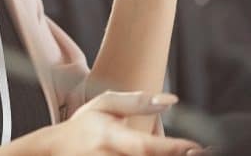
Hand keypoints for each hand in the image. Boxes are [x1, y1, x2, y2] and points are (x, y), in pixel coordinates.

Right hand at [0, 91, 204, 155]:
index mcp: (109, 137)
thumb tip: (171, 100)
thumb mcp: (103, 105)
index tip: (195, 147)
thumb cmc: (82, 127)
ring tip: (189, 154)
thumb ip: (136, 102)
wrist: (50, 151)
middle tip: (200, 153)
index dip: (171, 148)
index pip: (145, 146)